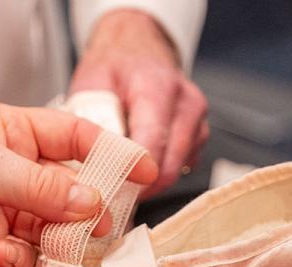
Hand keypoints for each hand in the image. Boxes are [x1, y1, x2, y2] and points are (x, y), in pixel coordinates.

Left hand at [0, 103, 157, 266]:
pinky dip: (24, 263)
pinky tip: (2, 257)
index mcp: (9, 135)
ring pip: (57, 231)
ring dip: (62, 241)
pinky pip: (30, 263)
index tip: (143, 169)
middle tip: (103, 221)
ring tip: (62, 246)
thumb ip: (41, 183)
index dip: (110, 150)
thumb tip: (91, 200)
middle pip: (73, 189)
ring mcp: (5, 216)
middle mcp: (12, 175)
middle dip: (90, 206)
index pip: (72, 135)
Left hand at [69, 9, 207, 196]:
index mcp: (158, 86)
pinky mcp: (200, 134)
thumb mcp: (91, 86)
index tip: (109, 189)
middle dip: (139, 185)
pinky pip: (182, 167)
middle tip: (111, 192)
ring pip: (177, 170)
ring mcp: (198, 119)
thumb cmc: (114, 67)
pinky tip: (140, 162)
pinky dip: (159, 171)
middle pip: (169, 165)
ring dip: (150, 181)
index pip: (153, 143)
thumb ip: (95, 121)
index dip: (131, 174)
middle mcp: (186, 103)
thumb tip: (98, 160)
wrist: (138, 48)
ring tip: (122, 173)